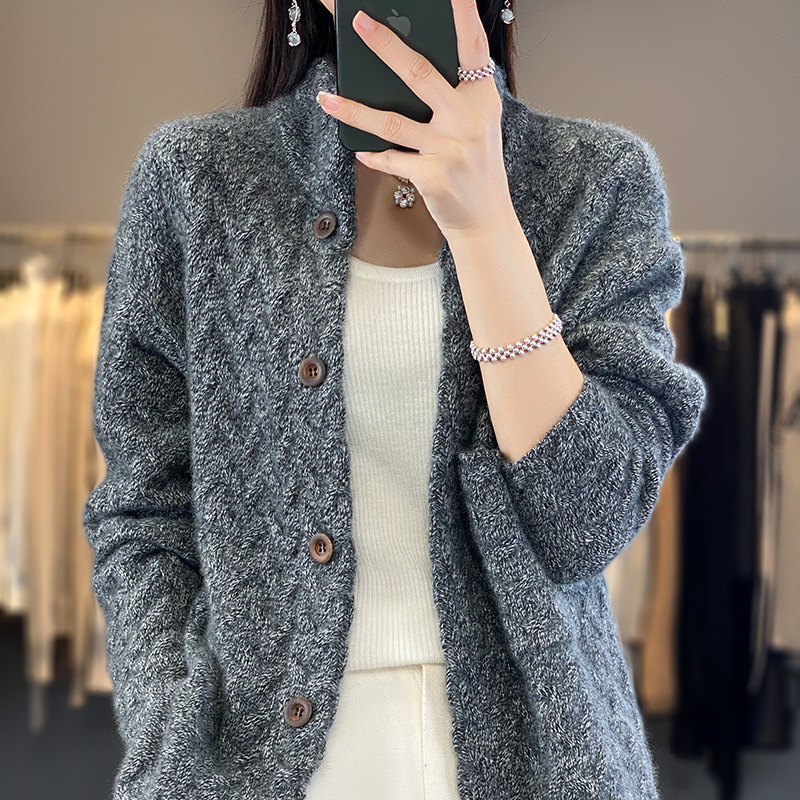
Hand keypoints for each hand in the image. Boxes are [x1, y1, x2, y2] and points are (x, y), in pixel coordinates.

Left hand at [315, 0, 513, 236]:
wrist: (485, 220)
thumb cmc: (477, 170)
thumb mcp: (480, 126)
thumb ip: (457, 97)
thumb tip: (410, 69)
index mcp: (482, 100)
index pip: (473, 48)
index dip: (462, 14)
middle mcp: (467, 120)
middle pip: (419, 74)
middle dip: (386, 45)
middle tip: (359, 22)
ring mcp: (449, 149)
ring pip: (391, 122)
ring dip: (353, 110)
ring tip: (327, 98)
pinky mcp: (432, 176)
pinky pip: (390, 159)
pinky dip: (372, 155)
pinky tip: (358, 149)